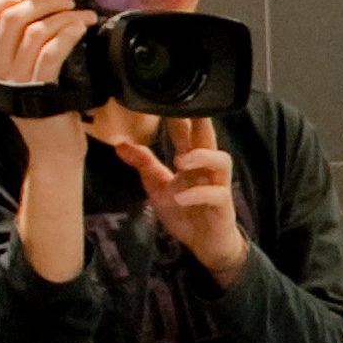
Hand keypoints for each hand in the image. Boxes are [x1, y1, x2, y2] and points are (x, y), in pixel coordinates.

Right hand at [0, 0, 93, 147]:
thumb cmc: (42, 113)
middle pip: (11, 18)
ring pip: (35, 31)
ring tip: (82, 17)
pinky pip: (52, 51)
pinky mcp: (39, 89)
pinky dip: (68, 34)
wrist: (51, 149)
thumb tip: (34, 14)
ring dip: (64, 17)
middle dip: (42, 2)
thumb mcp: (19, 77)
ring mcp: (16, 80)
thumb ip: (15, 50)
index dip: (3, 0)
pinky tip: (80, 29)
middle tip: (65, 3)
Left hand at [111, 116, 250, 279]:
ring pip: (221, 161)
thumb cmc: (186, 212)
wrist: (205, 244)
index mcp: (192, 160)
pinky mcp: (222, 205)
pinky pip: (215, 194)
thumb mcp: (158, 187)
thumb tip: (119, 144)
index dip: (178, 116)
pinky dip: (198, 194)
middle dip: (201, 122)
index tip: (165, 97)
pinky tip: (181, 197)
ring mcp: (217, 185)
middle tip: (189, 108)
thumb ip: (144, 165)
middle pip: (208, 138)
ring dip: (202, 157)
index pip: (186, 132)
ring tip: (181, 160)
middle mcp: (207, 168)